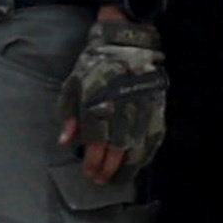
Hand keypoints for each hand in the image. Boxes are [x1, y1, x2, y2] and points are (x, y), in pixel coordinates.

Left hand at [58, 0, 173, 194]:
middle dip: (108, 169)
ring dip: (129, 166)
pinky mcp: (156, 106)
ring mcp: (142, 108)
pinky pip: (155, 135)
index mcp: (98, 104)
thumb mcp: (73, 85)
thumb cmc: (95, 64)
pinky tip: (140, 162)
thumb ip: (69, 115)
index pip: (96, 143)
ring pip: (138, 146)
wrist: (127, 42)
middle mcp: (122, 109)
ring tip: (120, 178)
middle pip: (117, 149)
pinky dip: (148, 152)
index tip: (88, 173)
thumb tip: (66, 141)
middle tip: (101, 181)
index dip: (92, 162)